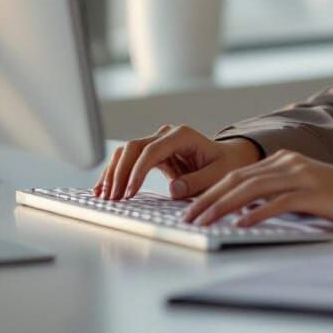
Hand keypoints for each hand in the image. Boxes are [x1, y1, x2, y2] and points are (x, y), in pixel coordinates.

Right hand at [93, 123, 261, 200]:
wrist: (228, 159)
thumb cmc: (225, 165)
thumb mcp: (218, 175)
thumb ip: (197, 181)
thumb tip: (174, 189)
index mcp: (183, 135)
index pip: (152, 149)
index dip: (137, 170)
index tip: (129, 192)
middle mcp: (167, 134)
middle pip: (134, 147)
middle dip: (120, 172)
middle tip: (112, 197)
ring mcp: (158, 142)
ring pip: (126, 152)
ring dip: (113, 173)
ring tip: (103, 196)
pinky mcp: (152, 153)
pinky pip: (129, 160)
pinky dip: (116, 173)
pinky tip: (104, 188)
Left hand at [180, 149, 332, 229]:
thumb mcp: (305, 193)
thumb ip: (279, 196)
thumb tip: (246, 213)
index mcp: (284, 161)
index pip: (238, 175)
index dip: (211, 191)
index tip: (191, 209)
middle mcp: (288, 163)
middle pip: (238, 179)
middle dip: (208, 199)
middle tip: (186, 218)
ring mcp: (301, 175)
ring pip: (251, 189)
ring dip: (222, 207)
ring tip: (202, 223)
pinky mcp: (314, 192)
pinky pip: (278, 202)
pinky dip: (255, 214)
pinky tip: (238, 226)